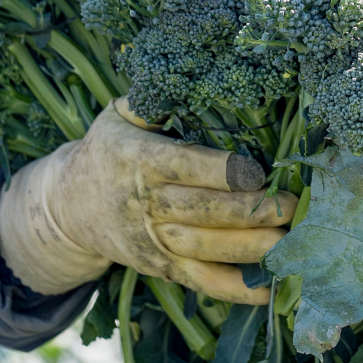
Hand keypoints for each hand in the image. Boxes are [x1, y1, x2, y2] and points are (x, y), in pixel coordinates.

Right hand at [0, 99, 297, 303]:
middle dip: (251, 211)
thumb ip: (151, 98)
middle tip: (292, 206)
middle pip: (204, 212)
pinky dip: (237, 290)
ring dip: (252, 249)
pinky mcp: (163, 268)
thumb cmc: (108, 150)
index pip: (186, 167)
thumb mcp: (118, 116)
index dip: (224, 171)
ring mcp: (156, 241)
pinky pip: (202, 283)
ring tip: (292, 242)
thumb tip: (187, 71)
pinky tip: (272, 289)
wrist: (70, 207)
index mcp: (142, 161)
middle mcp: (148, 204)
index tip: (259, 171)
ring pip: (207, 250)